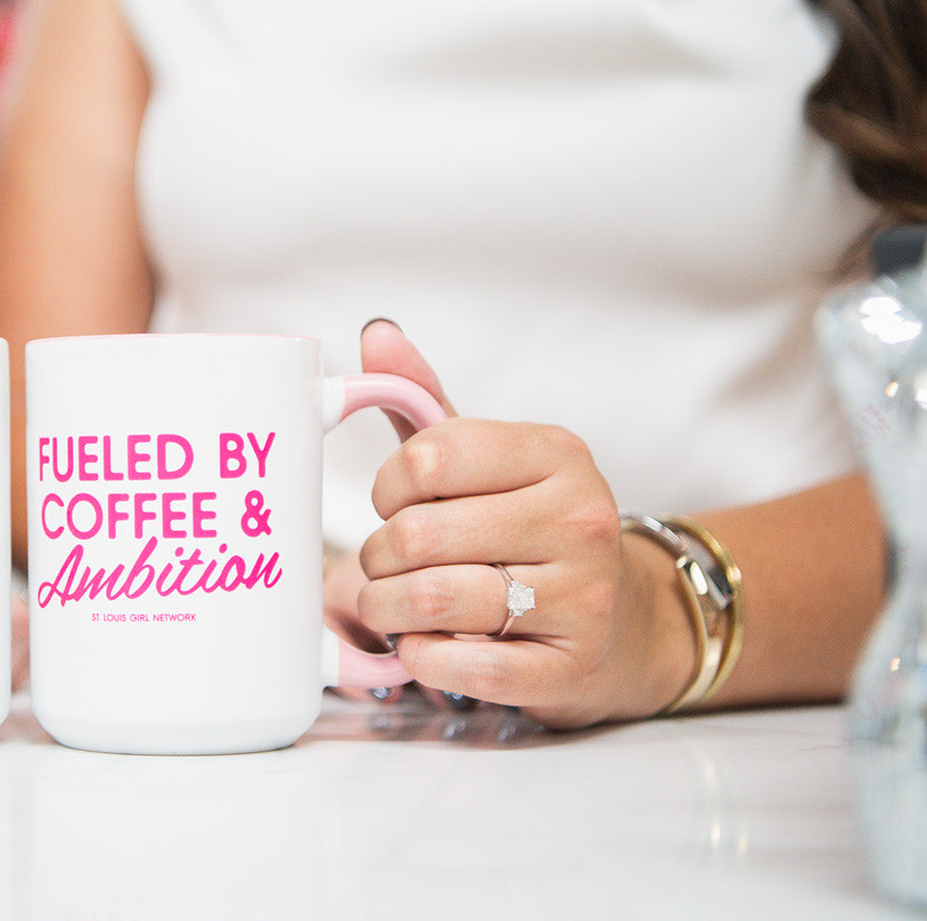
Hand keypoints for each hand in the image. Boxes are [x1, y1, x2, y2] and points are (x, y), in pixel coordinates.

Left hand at [345, 320, 695, 728]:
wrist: (625, 620)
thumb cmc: (531, 530)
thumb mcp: (489, 458)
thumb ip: (425, 397)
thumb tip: (376, 333)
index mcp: (557, 455)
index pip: (429, 455)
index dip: (388, 486)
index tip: (395, 503)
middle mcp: (580, 519)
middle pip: (420, 534)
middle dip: (377, 557)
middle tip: (383, 565)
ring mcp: (583, 597)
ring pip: (433, 601)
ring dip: (386, 609)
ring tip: (390, 605)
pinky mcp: (570, 668)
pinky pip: (464, 668)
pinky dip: (422, 658)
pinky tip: (423, 645)